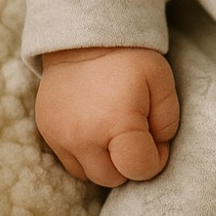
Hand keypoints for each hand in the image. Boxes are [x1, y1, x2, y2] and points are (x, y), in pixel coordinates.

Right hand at [35, 47, 179, 186]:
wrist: (85, 37)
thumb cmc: (129, 58)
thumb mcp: (161, 80)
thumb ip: (168, 120)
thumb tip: (159, 147)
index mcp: (117, 124)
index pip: (139, 169)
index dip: (155, 160)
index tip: (157, 141)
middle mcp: (84, 138)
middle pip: (113, 178)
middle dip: (130, 163)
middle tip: (138, 134)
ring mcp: (61, 138)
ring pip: (90, 175)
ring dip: (107, 162)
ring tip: (116, 132)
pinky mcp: (47, 134)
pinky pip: (71, 162)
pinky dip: (87, 155)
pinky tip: (97, 129)